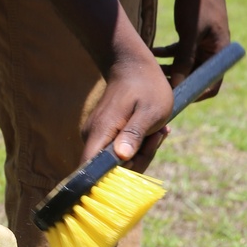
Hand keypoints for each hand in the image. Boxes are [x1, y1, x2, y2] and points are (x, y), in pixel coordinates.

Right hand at [81, 36, 174, 172]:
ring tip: (157, 130)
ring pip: (118, 162)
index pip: (90, 170)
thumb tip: (122, 157)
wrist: (133, 65)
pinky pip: (120, 152)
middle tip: (157, 137)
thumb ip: (134, 134)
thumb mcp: (150, 111)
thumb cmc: (146, 86)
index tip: (136, 164)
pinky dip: (138, 146)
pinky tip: (151, 131)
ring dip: (142, 152)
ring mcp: (96, 137)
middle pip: (109, 171)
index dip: (110, 181)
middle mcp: (92, 138)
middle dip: (139, 162)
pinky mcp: (104, 136)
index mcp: (100, 133)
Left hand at [158, 0, 230, 92]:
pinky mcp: (193, 36)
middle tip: (155, 87)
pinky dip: (166, 54)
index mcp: (219, 54)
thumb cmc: (199, 2)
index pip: (210, 86)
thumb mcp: (189, 33)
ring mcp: (203, 44)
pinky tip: (150, 52)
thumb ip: (184, 59)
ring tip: (149, 70)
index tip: (173, 99)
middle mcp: (213, 52)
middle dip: (176, 82)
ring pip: (184, 65)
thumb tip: (176, 85)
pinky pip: (179, 52)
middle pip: (195, 76)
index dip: (193, 95)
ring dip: (168, 68)